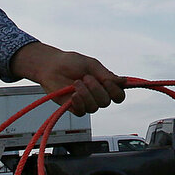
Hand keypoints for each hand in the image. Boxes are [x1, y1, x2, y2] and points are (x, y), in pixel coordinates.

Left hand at [11, 42, 126, 115]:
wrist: (51, 66)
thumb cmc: (70, 62)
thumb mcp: (91, 65)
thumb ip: (106, 75)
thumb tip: (124, 81)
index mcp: (104, 84)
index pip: (118, 95)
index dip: (115, 91)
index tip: (106, 81)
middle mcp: (97, 95)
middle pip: (106, 102)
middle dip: (96, 89)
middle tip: (86, 77)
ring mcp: (86, 102)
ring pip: (94, 107)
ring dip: (86, 94)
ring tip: (76, 83)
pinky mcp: (74, 107)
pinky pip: (82, 112)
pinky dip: (79, 103)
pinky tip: (73, 95)